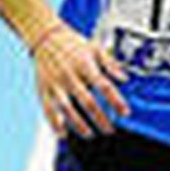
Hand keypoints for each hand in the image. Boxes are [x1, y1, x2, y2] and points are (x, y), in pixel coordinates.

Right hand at [31, 22, 128, 136]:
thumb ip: (111, 64)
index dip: (116, 100)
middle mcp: (69, 75)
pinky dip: (54, 123)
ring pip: (66, 108)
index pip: (104, 85)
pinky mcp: (43, 88)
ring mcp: (55, 83)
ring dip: (78, 124)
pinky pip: (47, 108)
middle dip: (100, 118)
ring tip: (90, 134)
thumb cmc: (74, 44)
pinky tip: (63, 134)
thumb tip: (124, 78)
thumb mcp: (95, 48)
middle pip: (86, 101)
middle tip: (110, 130)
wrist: (44, 36)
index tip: (125, 112)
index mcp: (84, 64)